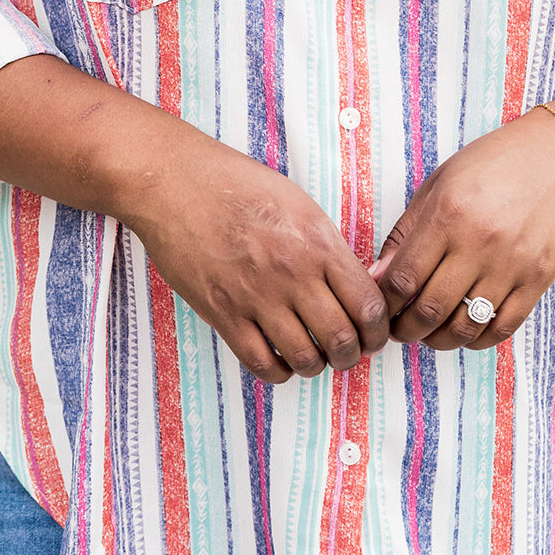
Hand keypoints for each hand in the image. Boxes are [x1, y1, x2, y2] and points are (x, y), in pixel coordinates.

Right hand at [112, 127, 389, 383]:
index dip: (378, 329)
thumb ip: (328, 246)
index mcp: (318, 243)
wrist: (175, 182)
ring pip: (305, 359)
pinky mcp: (222, 313)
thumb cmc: (236, 184)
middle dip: (352, 354)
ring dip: (316, 365)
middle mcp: (293, 273)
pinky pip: (261, 362)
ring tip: (313, 355)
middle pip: (342, 339)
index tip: (373, 334)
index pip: (369, 305)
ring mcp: (256, 296)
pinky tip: (280, 359)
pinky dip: (279, 371)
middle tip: (348, 351)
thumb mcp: (299, 204)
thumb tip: (354, 285)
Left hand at [371, 108, 554, 351]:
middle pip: (430, 310)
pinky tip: (464, 331)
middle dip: (405, 329)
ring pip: (465, 326)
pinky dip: (477, 339)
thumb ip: (405, 232)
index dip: (385, 303)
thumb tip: (378, 276)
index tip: (380, 308)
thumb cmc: (492, 165)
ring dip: (438, 340)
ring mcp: (511, 264)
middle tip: (398, 330)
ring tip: (428, 334)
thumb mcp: (438, 185)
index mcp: (447, 215)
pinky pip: (502, 327)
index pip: (403, 278)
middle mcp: (478, 243)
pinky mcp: (537, 279)